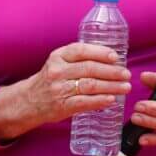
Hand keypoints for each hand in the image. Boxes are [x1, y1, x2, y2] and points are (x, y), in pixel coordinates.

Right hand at [0, 43, 130, 139]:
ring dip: (111, 86)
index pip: (82, 50)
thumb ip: (79, 58)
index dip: (101, 53)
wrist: (28, 101)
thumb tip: (111, 58)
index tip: (116, 57)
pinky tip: (112, 100)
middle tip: (126, 74)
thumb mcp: (59, 62)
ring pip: (90, 85)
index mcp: (59, 55)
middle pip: (90, 68)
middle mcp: (58, 70)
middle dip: (112, 71)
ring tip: (125, 87)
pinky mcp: (62, 105)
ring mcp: (59, 88)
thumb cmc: (51, 79)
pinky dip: (100, 101)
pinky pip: (84, 102)